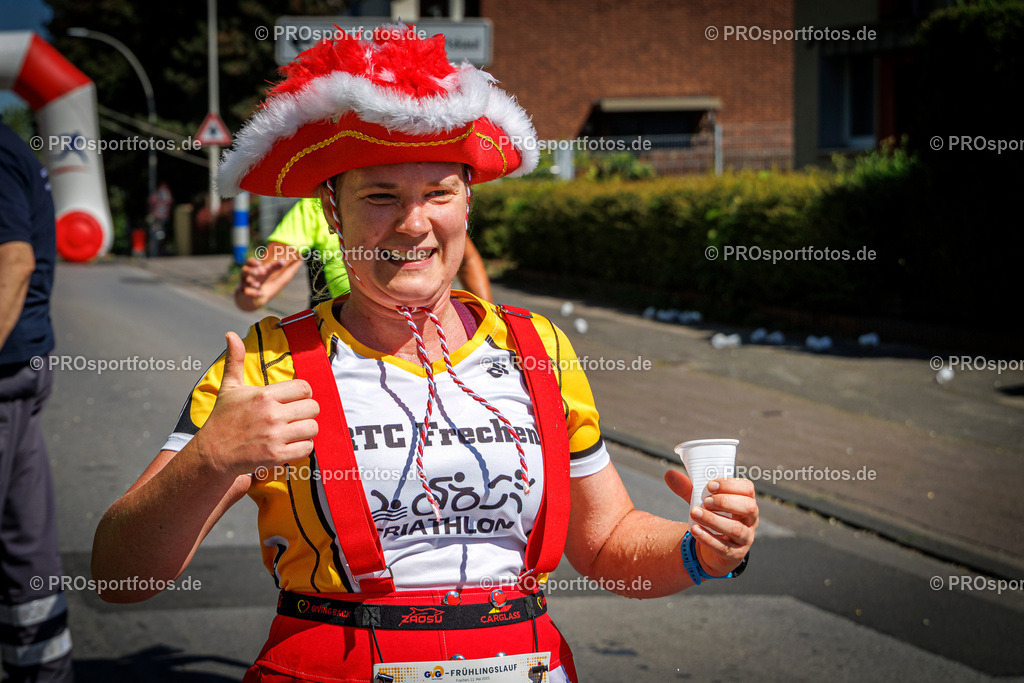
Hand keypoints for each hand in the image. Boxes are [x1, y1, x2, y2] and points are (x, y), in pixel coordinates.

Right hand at [193, 331, 318, 477]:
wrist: (212, 454)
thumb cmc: (223, 418)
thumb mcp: (229, 388)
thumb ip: (235, 360)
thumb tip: (230, 334)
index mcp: (264, 395)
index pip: (305, 388)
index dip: (303, 394)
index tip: (294, 400)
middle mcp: (272, 414)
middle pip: (313, 408)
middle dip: (306, 411)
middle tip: (295, 416)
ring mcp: (275, 436)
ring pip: (312, 428)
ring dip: (306, 429)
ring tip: (293, 430)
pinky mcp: (277, 455)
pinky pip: (307, 448)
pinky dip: (302, 446)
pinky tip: (290, 443)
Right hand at [236, 257, 288, 298]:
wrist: (258, 298)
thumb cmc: (269, 283)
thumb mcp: (280, 276)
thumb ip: (288, 268)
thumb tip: (301, 259)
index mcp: (256, 268)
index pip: (250, 262)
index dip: (253, 262)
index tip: (259, 263)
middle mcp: (248, 275)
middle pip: (245, 270)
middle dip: (252, 271)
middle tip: (260, 272)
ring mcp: (246, 284)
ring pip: (244, 281)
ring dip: (252, 282)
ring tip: (258, 284)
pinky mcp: (246, 293)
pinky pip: (247, 293)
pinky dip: (253, 293)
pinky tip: (259, 293)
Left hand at [664, 471, 757, 576]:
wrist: (710, 547)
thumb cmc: (711, 517)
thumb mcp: (701, 502)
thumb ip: (688, 489)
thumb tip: (669, 474)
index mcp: (746, 501)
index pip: (748, 489)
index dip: (731, 485)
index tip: (710, 485)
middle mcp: (750, 520)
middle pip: (748, 508)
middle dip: (725, 502)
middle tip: (706, 501)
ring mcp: (745, 538)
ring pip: (735, 529)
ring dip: (713, 520)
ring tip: (694, 513)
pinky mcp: (735, 554)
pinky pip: (723, 547)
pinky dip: (707, 538)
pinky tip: (694, 530)